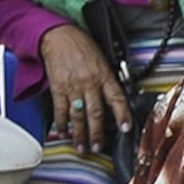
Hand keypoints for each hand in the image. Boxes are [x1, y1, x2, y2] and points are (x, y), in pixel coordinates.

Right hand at [39, 23, 130, 153]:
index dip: (122, 115)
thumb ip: (109, 81)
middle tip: (98, 148)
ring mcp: (73, 86)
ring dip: (79, 134)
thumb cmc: (83, 48)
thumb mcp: (103, 61)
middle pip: (95, 113)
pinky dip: (61, 123)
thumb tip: (116, 102)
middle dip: (97, 133)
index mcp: (105, 76)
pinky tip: (63, 133)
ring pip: (77, 115)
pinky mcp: (58, 87)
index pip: (117, 99)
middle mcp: (90, 83)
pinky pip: (60, 109)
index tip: (126, 129)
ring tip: (81, 147)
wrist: (59, 35)